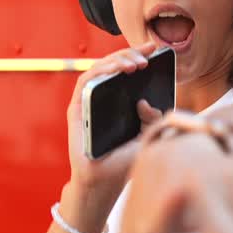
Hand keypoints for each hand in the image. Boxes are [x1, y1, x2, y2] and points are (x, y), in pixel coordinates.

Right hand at [64, 42, 164, 208]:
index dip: (140, 55)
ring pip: (99, 68)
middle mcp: (103, 97)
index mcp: (119, 101)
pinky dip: (100, 71)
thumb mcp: (147, 136)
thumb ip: (152, 118)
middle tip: (146, 58)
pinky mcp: (76, 108)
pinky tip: (116, 69)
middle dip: (131, 55)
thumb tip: (145, 102)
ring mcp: (88, 101)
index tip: (156, 48)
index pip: (128, 70)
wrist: (104, 184)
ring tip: (136, 64)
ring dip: (117, 61)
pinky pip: (86, 82)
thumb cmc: (123, 163)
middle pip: (114, 65)